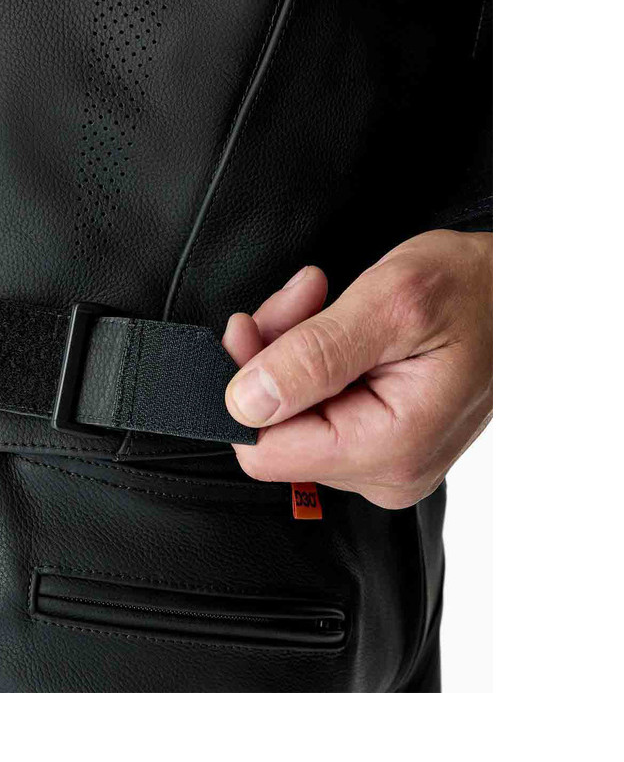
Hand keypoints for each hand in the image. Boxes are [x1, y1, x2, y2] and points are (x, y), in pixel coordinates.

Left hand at [222, 230, 491, 508]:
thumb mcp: (389, 303)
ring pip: (291, 414)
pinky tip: (329, 323)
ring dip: (289, 349)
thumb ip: (313, 356)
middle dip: (271, 357)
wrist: (518, 293)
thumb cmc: (475, 290)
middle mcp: (386, 470)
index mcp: (390, 448)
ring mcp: (384, 460)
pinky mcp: (380, 441)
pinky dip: (309, 359)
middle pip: (275, 429)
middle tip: (300, 299)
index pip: (267, 451)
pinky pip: (316, 408)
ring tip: (318, 300)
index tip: (248, 330)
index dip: (242, 388)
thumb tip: (246, 402)